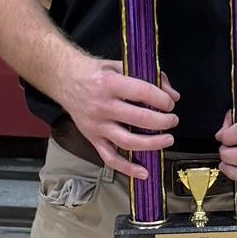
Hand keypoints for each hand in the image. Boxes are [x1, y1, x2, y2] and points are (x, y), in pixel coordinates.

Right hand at [59, 57, 178, 179]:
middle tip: (172, 120)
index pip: (142, 92)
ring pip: (128, 141)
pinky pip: (110, 158)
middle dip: (162, 121)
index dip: (161, 99)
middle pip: (139, 119)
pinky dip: (127, 168)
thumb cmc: (95, 73)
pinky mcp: (92, 139)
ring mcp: (97, 126)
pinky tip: (144, 172)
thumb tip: (172, 94)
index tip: (170, 103)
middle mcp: (102, 106)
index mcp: (110, 84)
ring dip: (152, 144)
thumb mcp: (119, 65)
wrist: (64, 80)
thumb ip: (148, 77)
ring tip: (167, 140)